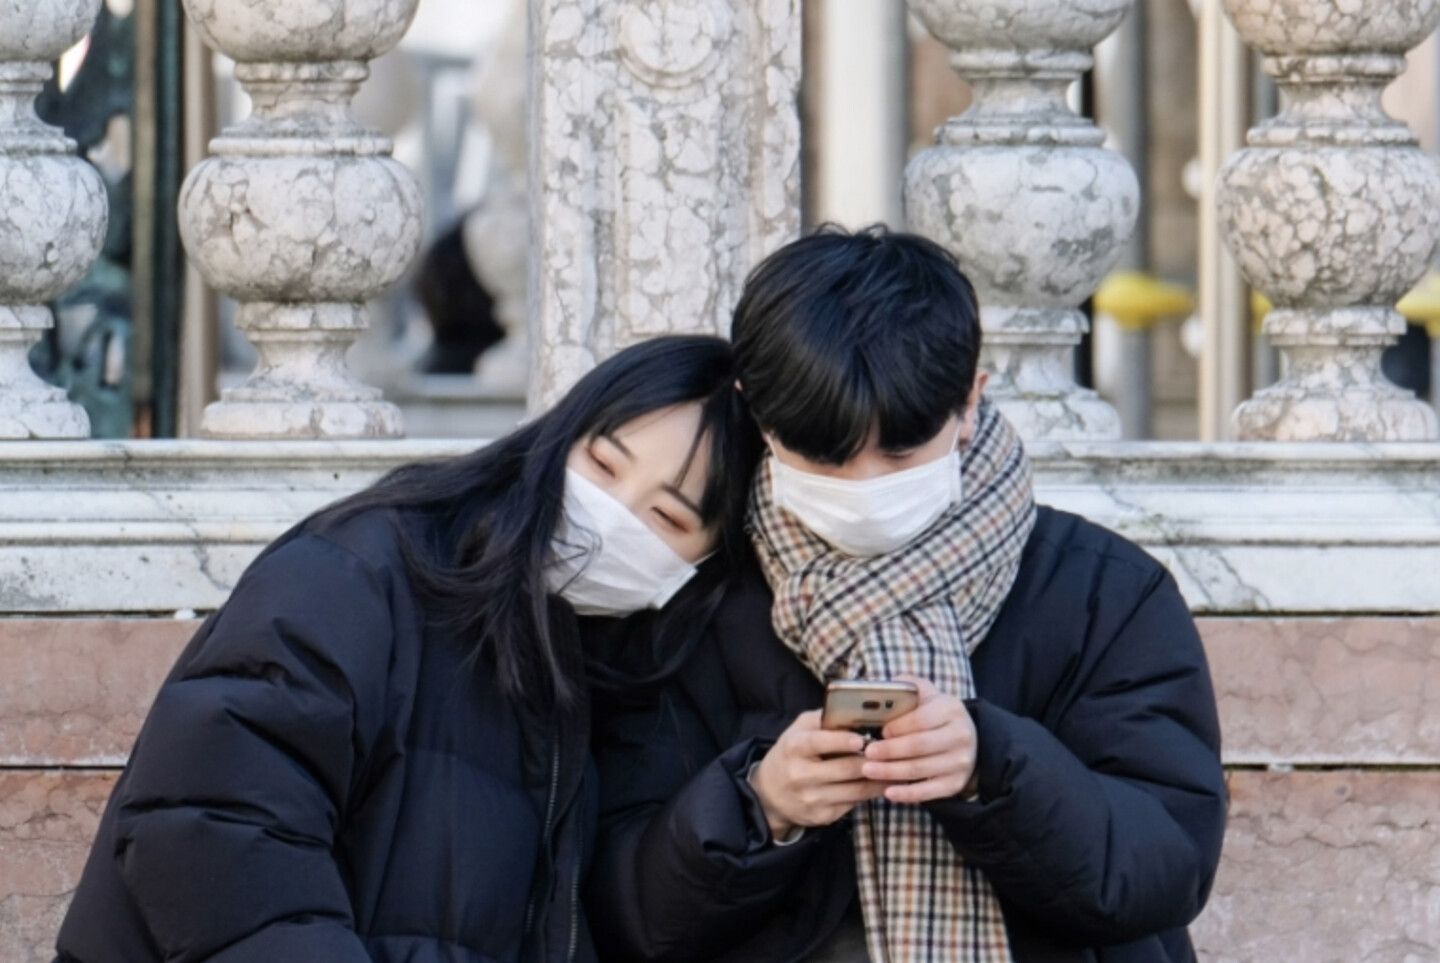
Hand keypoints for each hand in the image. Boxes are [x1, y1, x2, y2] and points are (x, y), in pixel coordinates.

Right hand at [749, 710, 888, 839]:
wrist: (769, 794)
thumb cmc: (791, 754)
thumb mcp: (798, 730)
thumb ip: (823, 719)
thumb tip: (856, 710)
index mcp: (794, 748)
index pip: (818, 743)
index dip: (841, 741)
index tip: (861, 739)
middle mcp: (800, 775)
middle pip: (844, 769)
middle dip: (871, 760)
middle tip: (892, 752)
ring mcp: (812, 798)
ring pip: (855, 789)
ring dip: (878, 779)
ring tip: (896, 768)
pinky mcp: (823, 816)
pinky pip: (854, 803)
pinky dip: (870, 793)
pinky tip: (881, 783)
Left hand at [861, 675, 978, 803]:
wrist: (969, 740)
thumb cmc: (936, 715)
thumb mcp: (928, 695)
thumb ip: (906, 686)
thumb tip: (879, 687)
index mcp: (951, 710)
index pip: (921, 719)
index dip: (897, 727)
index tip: (880, 731)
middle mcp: (960, 736)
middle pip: (918, 745)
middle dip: (889, 751)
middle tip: (866, 752)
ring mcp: (960, 762)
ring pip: (920, 769)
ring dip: (890, 772)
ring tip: (868, 770)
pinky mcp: (955, 783)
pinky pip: (928, 792)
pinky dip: (907, 794)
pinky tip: (888, 792)